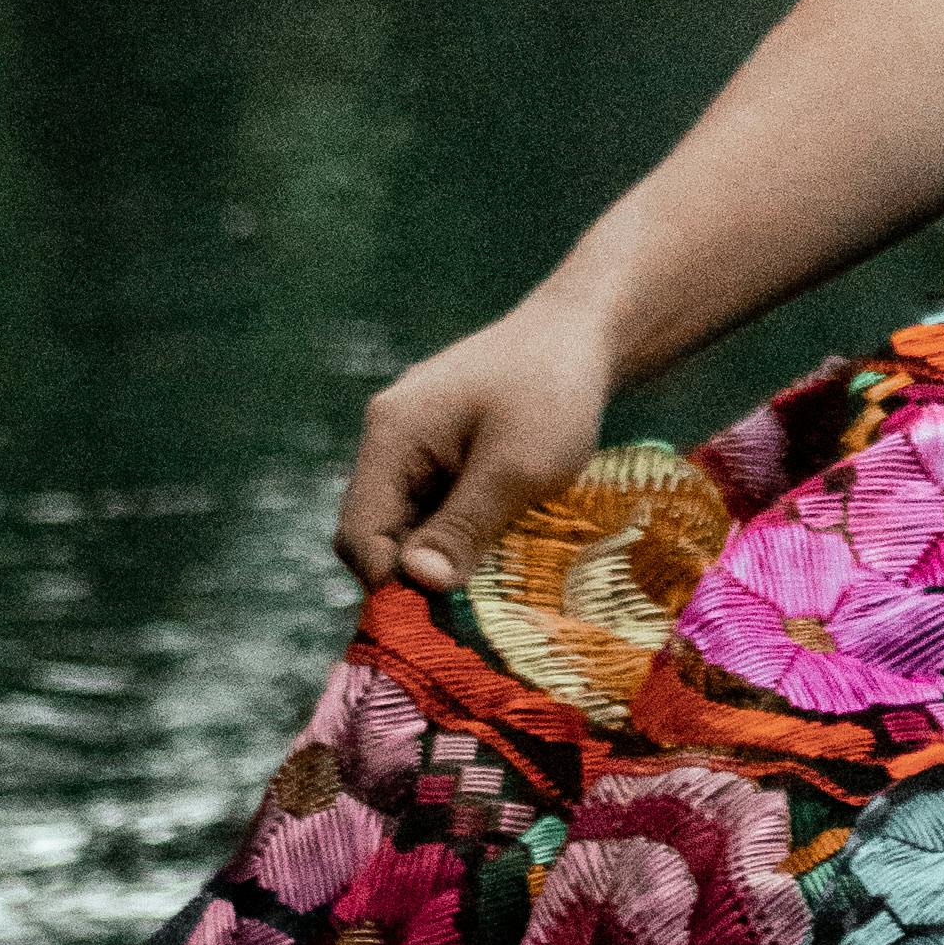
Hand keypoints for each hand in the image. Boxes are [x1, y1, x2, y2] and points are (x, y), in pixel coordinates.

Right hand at [333, 295, 620, 598]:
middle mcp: (390, 438)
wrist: (584, 331)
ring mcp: (415, 441)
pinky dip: (462, 527)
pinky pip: (435, 503)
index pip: (359, 534)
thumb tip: (418, 583)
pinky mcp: (443, 447)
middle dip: (419, 570)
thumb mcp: (517, 468)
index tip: (443, 613)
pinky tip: (504, 536)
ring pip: (410, 521)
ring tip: (497, 568)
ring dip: (445, 550)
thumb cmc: (554, 392)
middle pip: (379, 531)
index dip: (390, 583)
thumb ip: (464, 525)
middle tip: (478, 600)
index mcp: (391, 436)